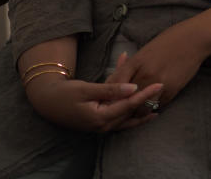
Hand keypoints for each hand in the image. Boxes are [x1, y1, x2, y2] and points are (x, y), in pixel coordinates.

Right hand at [24, 70, 163, 132]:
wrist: (47, 101)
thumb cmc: (65, 93)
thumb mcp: (87, 89)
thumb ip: (110, 89)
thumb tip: (132, 88)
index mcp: (100, 118)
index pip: (128, 105)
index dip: (145, 94)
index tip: (159, 84)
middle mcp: (102, 126)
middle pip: (130, 113)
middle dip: (146, 101)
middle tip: (163, 88)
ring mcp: (101, 126)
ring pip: (127, 118)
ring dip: (141, 108)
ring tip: (160, 102)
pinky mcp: (100, 122)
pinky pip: (120, 118)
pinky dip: (131, 111)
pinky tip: (142, 108)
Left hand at [104, 18, 207, 106]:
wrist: (193, 40)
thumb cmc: (169, 41)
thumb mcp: (146, 51)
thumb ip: (132, 65)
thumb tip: (119, 80)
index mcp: (136, 62)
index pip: (116, 85)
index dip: (111, 96)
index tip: (109, 101)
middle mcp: (145, 74)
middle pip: (127, 99)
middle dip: (122, 107)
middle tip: (120, 111)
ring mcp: (159, 84)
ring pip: (142, 107)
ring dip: (139, 111)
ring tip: (137, 111)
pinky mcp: (172, 90)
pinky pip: (158, 105)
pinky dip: (154, 106)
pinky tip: (154, 103)